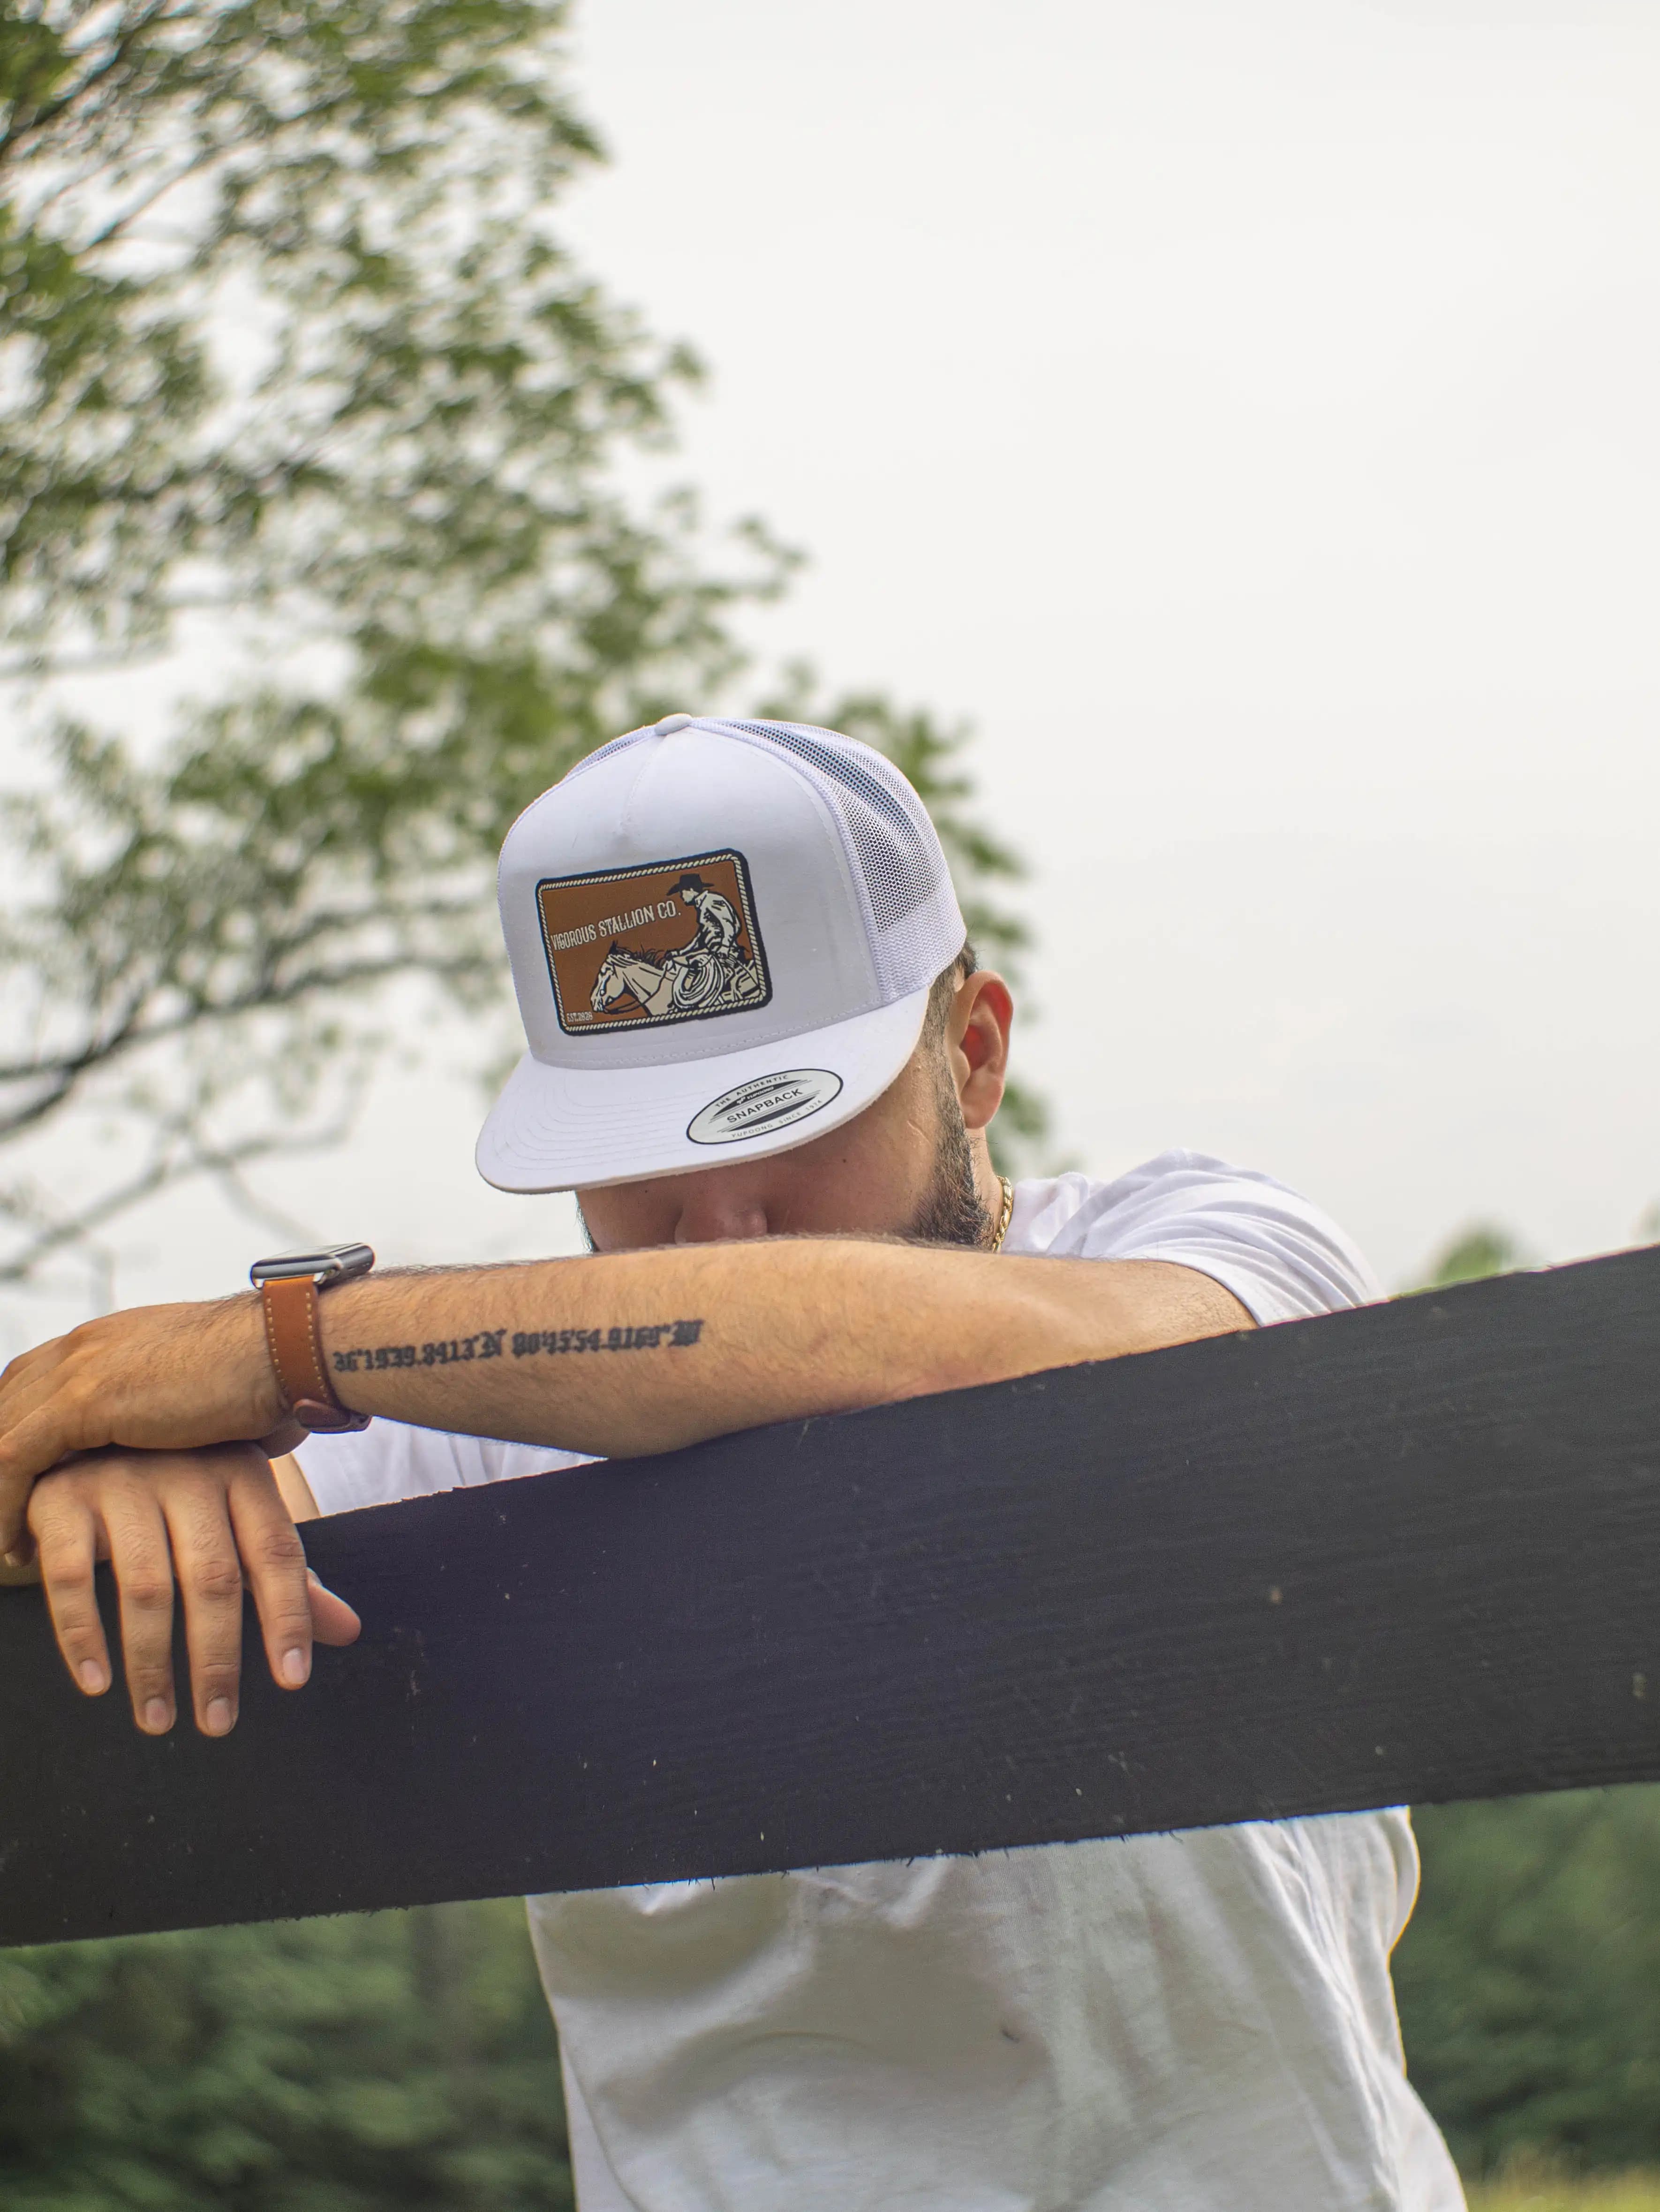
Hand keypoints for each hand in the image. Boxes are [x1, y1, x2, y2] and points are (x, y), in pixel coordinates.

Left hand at [0, 1296, 283, 1561]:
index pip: (35, 1383)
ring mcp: (79, 1366)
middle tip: (6, 1520)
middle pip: (7, 1403)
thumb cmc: (269, 1376)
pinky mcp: (83, 1398)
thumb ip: (181, 1420)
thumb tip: (209, 1455)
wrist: (286, 1349)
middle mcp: (85, 1344)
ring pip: (0, 1433)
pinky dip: (5, 1504)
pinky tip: (16, 1546)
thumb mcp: (206, 1397)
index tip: (25, 1487)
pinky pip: (12, 1457)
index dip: (21, 1432)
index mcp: (112, 1339)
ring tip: (5, 1544)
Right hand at [26, 1443, 359, 1736]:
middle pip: (213, 1578)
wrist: (87, 1432)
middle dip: (217, 1660)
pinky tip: (97, 1683)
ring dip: (151, 1665)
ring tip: (158, 1720)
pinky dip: (83, 1636)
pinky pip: (72, 1578)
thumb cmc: (176, 1491)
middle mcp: (188, 1473)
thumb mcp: (235, 1521)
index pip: (276, 1553)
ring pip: (145, 1587)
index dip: (289, 1617)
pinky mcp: (64, 1500)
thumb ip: (284, 1577)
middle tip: (219, 1723)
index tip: (292, 1680)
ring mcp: (123, 1483)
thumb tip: (348, 1630)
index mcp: (242, 1474)